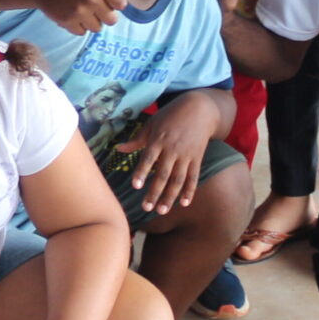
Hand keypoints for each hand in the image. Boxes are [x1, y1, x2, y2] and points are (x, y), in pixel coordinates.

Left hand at [114, 94, 217, 214]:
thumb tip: (118, 149)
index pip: (148, 159)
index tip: (135, 186)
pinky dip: (189, 191)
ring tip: (161, 210)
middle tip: (146, 208)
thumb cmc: (170, 116)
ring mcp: (186, 155)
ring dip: (170, 196)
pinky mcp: (197, 159)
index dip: (142, 172)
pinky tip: (184, 203)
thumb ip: (137, 140)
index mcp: (158, 140)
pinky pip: (193, 177)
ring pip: (178, 179)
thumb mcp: (152, 124)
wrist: (199, 109)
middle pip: (163, 174)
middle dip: (154, 192)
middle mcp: (172, 149)